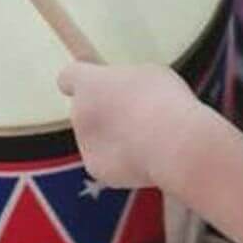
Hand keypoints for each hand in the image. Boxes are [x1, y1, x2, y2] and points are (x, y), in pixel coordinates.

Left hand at [57, 62, 197, 187]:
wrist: (173, 144)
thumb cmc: (163, 100)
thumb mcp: (148, 74)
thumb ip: (126, 82)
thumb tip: (123, 90)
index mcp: (88, 83)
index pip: (68, 77)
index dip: (81, 80)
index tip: (94, 83)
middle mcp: (78, 112)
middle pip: (84, 110)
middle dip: (102, 112)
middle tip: (133, 115)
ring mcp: (84, 143)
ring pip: (94, 138)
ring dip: (112, 138)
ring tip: (147, 140)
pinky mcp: (96, 169)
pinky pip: (106, 162)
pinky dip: (120, 162)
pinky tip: (145, 159)